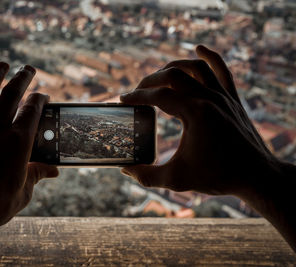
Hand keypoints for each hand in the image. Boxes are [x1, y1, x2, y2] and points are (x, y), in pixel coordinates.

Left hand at [0, 62, 57, 233]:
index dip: (39, 99)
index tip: (42, 95)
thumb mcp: (24, 190)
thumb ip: (37, 173)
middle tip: (28, 69)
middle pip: (10, 95)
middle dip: (21, 78)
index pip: (32, 110)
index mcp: (18, 142)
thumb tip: (53, 170)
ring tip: (1, 65)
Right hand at [120, 45, 278, 195]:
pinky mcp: (233, 99)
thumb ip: (146, 175)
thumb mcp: (176, 179)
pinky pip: (222, 70)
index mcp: (195, 113)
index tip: (123, 100)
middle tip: (137, 92)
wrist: (257, 177)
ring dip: (172, 67)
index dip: (136, 96)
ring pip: (195, 67)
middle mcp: (209, 98)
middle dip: (149, 80)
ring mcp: (223, 96)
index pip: (158, 95)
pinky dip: (210, 57)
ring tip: (157, 76)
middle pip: (172, 75)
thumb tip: (125, 169)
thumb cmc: (218, 177)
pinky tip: (199, 49)